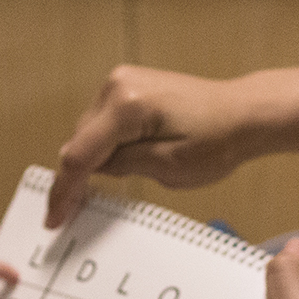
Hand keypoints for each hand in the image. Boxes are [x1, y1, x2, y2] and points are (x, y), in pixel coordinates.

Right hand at [48, 65, 255, 227]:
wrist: (245, 113)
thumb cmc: (219, 140)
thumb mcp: (168, 167)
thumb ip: (122, 167)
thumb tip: (92, 170)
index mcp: (127, 106)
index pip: (80, 154)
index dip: (64, 190)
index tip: (54, 218)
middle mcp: (118, 85)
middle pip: (81, 141)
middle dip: (78, 176)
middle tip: (74, 212)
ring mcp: (122, 81)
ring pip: (89, 132)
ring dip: (93, 159)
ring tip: (108, 187)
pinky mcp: (130, 85)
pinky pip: (103, 121)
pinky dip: (104, 144)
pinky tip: (116, 164)